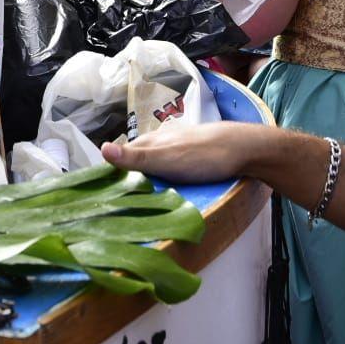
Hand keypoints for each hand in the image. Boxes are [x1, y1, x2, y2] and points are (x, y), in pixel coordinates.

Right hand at [100, 121, 257, 183]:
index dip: (113, 172)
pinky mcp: (193, 155)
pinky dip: (166, 177)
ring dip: (149, 178)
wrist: (242, 149)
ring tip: (144, 198)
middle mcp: (161, 141)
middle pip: (138, 159)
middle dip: (130, 176)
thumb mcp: (165, 159)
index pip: (122, 156)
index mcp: (150, 142)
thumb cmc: (202, 155)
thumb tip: (101, 149)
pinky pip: (172, 166)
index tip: (104, 193)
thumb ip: (135, 158)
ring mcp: (178, 147)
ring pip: (155, 163)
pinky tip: (171, 187)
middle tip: (123, 201)